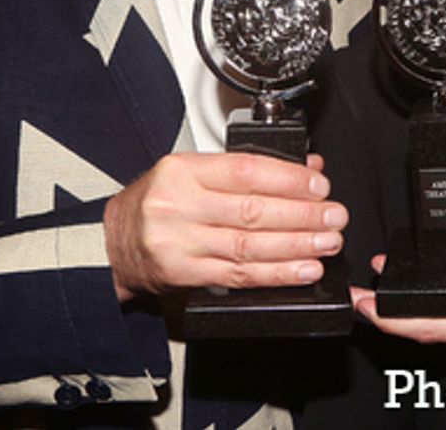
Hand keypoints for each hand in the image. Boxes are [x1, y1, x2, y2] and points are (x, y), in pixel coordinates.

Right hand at [103, 152, 346, 301]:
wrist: (112, 244)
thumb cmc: (154, 203)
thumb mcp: (189, 173)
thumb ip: (243, 170)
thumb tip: (304, 169)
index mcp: (181, 171)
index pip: (244, 171)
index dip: (288, 179)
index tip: (319, 185)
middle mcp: (179, 206)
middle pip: (252, 210)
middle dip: (302, 214)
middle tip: (334, 215)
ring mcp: (181, 243)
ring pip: (249, 245)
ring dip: (297, 245)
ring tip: (327, 242)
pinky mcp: (186, 275)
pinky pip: (239, 276)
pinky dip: (276, 274)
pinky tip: (302, 269)